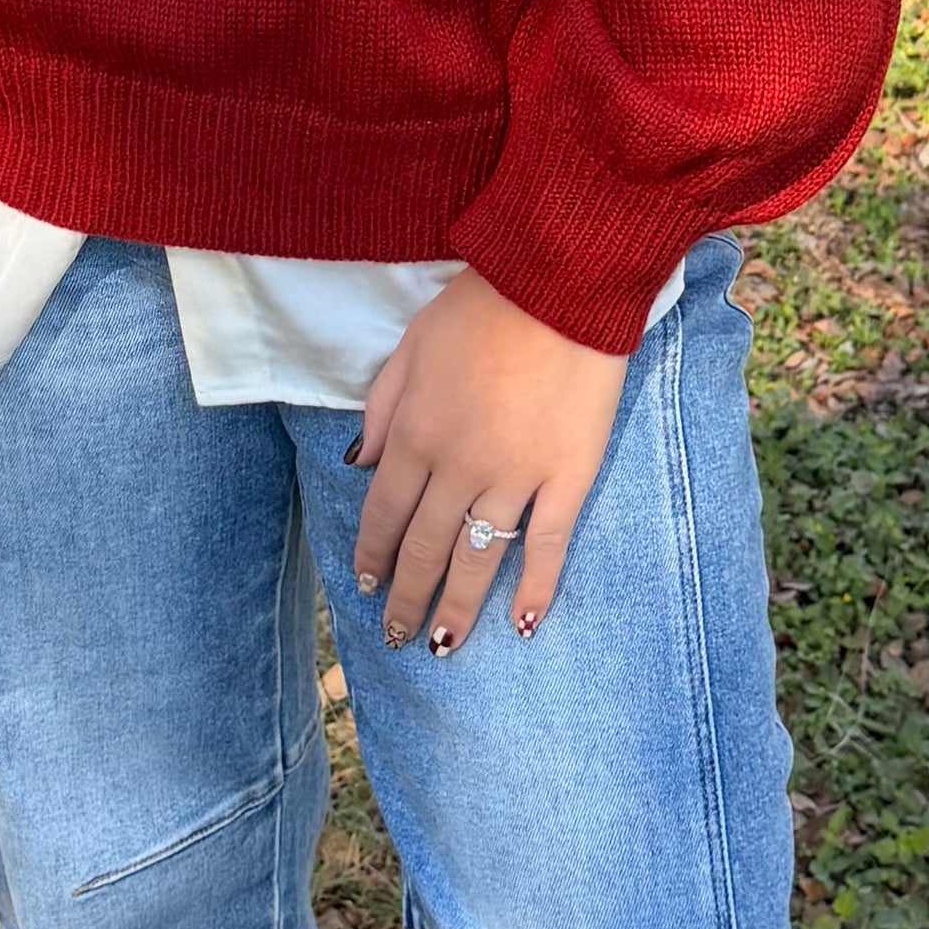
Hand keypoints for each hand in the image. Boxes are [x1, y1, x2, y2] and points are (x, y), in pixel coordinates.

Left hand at [349, 267, 625, 653]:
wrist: (559, 283)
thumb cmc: (481, 306)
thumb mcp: (411, 346)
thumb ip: (382, 408)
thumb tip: (360, 462)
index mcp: (415, 434)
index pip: (383, 513)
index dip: (372, 555)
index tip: (367, 586)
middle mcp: (458, 467)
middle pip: (423, 549)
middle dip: (405, 597)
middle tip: (397, 635)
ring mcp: (515, 477)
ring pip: (477, 560)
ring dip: (457, 609)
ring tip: (442, 645)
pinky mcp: (568, 477)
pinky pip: (548, 545)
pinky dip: (535, 588)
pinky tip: (522, 624)